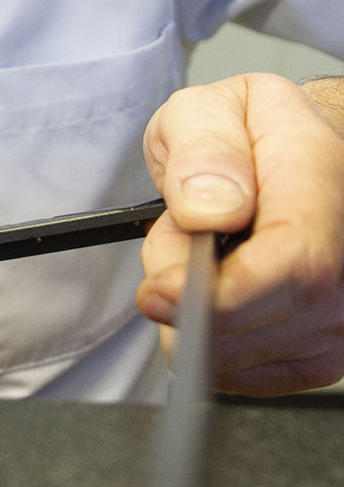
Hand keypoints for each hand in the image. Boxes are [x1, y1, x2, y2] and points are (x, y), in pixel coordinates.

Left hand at [137, 73, 343, 395]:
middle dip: (192, 303)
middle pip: (278, 317)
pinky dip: (214, 351)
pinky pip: (262, 375)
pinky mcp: (329, 338)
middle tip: (165, 261)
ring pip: (262, 352)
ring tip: (192, 266)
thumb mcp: (202, 111)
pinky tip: (209, 305)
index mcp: (326, 173)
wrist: (277, 155)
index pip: (297, 261)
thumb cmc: (243, 134)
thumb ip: (202, 147)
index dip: (221, 293)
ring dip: (197, 323)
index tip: (159, 292)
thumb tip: (210, 208)